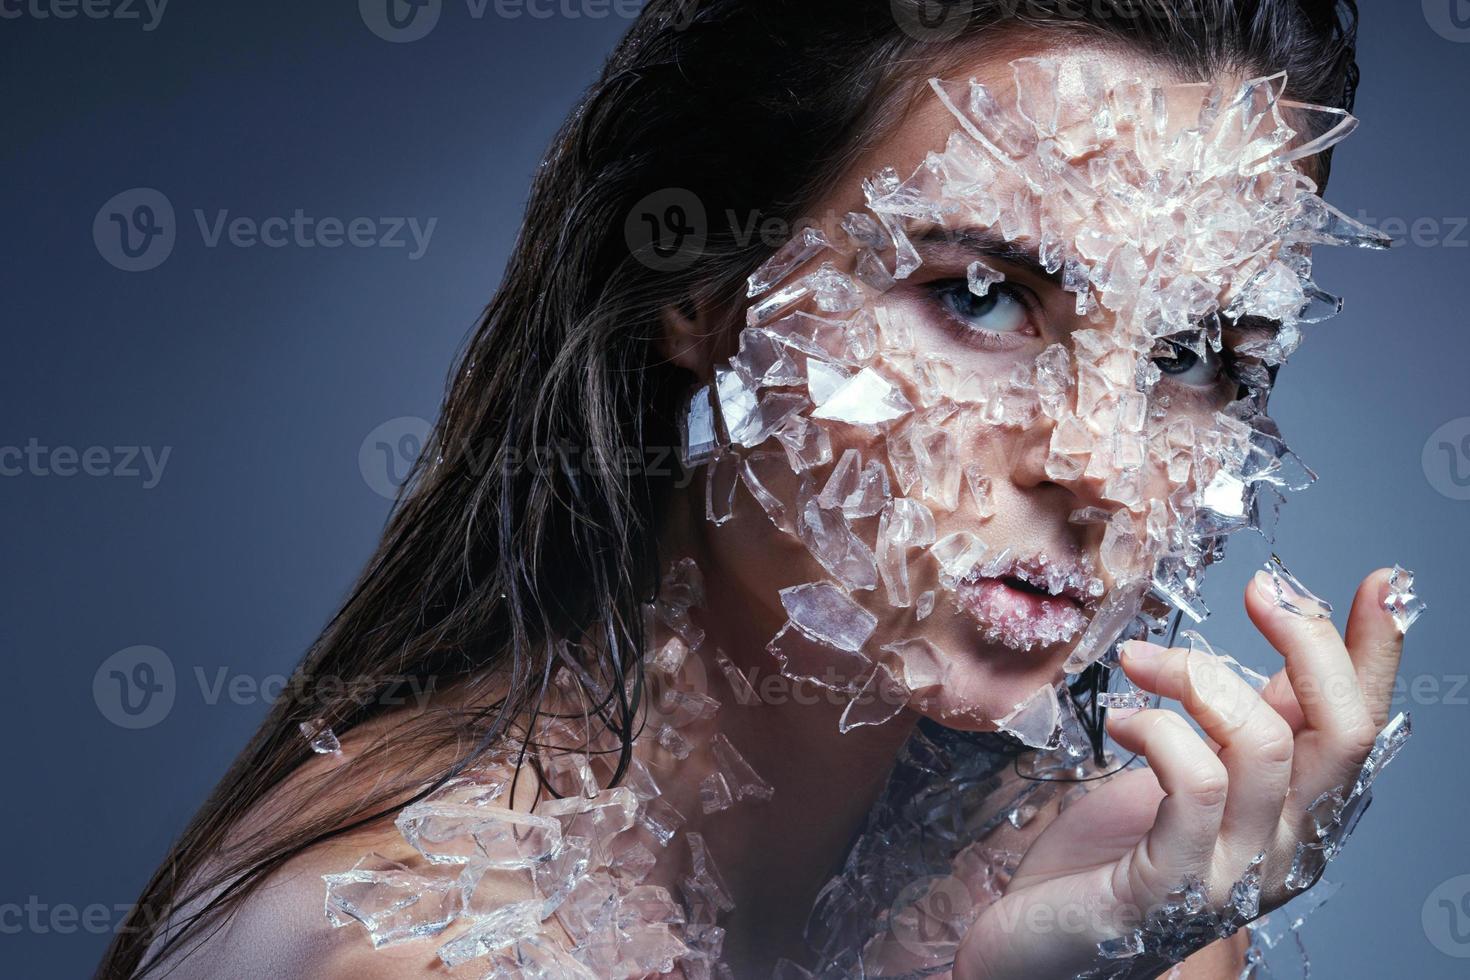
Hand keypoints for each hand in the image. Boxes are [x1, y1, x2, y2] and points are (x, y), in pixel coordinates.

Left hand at [954, 567, 1406, 978]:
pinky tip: (1122, 720)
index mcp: (1293, 815)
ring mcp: (1232, 875)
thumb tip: (1281, 641)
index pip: (1360, 727)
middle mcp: (1283, 851)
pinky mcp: (1170, 887)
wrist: (1034, 946)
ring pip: (1267, 746)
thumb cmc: (1104, 859)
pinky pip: (1197, 784)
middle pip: (1343, 733)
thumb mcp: (1186, 772)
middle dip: (1309, 641)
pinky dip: (1160, 729)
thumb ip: (1237, 722)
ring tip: (1141, 663)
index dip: (1375, 653)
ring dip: (1200, 676)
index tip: (1378, 581)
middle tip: (1259, 592)